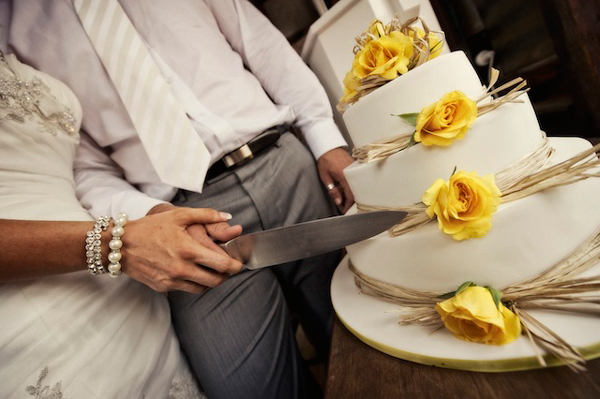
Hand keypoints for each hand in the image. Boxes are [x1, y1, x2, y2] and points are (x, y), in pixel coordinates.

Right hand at [122, 206, 242, 293]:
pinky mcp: (164, 287)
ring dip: (211, 281)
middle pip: (216, 281)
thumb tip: (228, 217)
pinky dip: (194, 282)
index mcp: (188, 250)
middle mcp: (182, 268)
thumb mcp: (178, 215)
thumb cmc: (150, 227)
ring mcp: (172, 280)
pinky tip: (192, 271)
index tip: (239, 262)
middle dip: (226, 275)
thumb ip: (206, 215)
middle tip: (228, 268)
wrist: (121, 245)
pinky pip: (186, 289)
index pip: (222, 265)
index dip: (235, 266)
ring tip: (212, 270)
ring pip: (202, 288)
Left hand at [317, 147, 354, 212]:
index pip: (351, 195)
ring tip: (343, 198)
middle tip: (344, 206)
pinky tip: (345, 189)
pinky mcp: (356, 167)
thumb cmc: (325, 160)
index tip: (344, 211)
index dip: (348, 205)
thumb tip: (339, 202)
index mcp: (344, 176)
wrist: (329, 146)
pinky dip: (352, 186)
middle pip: (356, 192)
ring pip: (357, 186)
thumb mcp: (325, 176)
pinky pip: (357, 180)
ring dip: (351, 194)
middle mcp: (352, 173)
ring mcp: (356, 169)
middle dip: (351, 201)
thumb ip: (333, 190)